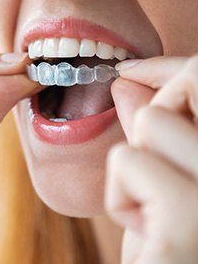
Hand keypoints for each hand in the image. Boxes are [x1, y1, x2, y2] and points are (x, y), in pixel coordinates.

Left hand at [105, 55, 197, 262]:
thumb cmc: (166, 244)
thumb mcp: (165, 179)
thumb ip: (156, 127)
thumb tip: (127, 80)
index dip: (170, 66)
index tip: (131, 69)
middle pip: (193, 82)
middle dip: (154, 114)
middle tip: (152, 169)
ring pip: (152, 120)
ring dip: (138, 162)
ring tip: (153, 207)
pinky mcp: (192, 220)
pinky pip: (127, 159)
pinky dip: (121, 192)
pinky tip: (144, 230)